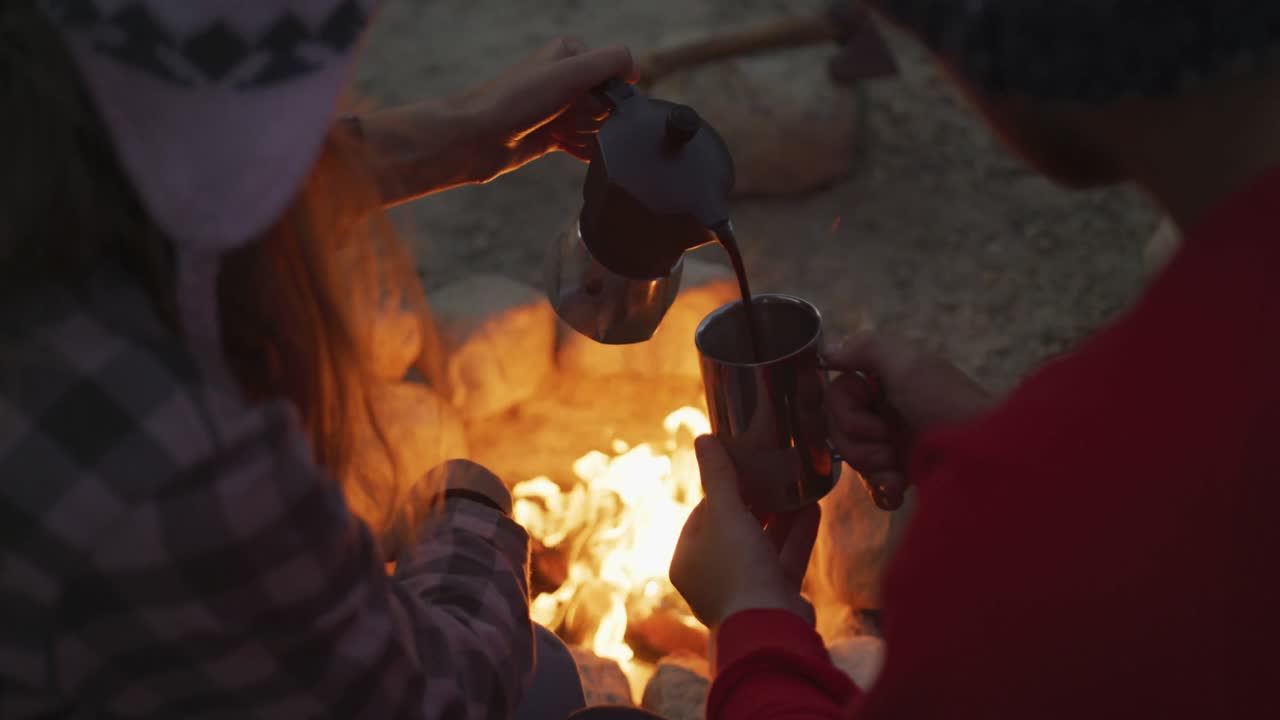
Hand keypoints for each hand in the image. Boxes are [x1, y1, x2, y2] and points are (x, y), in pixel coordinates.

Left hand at [455, 37, 637, 178]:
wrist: (475, 138)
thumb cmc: (514, 102)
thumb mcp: (568, 73)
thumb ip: (607, 63)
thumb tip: (635, 68)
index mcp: (568, 54)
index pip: (612, 70)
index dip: (610, 90)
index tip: (594, 101)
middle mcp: (564, 78)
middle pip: (607, 101)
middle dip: (599, 116)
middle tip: (573, 119)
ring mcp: (558, 109)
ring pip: (596, 124)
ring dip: (592, 135)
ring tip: (566, 135)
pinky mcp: (552, 136)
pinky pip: (584, 144)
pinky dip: (586, 150)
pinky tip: (579, 154)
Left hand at [669, 436, 820, 630]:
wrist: (768, 626)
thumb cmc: (737, 567)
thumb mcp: (724, 513)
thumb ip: (718, 476)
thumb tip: (703, 439)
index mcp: (688, 559)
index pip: (703, 515)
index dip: (723, 489)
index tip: (743, 466)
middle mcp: (713, 576)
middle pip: (735, 530)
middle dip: (757, 502)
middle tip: (773, 472)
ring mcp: (745, 588)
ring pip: (763, 544)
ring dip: (781, 516)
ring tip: (797, 486)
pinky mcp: (774, 596)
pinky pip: (784, 559)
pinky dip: (797, 535)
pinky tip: (812, 507)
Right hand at [822, 330, 993, 506]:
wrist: (984, 456)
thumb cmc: (947, 404)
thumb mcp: (909, 363)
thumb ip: (866, 348)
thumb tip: (828, 351)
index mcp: (885, 381)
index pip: (836, 394)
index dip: (846, 409)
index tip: (871, 409)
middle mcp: (886, 410)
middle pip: (838, 428)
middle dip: (857, 441)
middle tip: (886, 444)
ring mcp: (893, 444)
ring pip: (852, 458)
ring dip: (871, 465)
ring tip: (896, 468)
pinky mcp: (903, 476)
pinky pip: (873, 485)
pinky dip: (883, 490)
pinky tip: (898, 489)